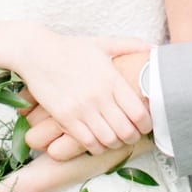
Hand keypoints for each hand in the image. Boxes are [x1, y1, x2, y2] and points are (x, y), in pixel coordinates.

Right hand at [14, 32, 151, 154]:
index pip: (139, 112)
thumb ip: (130, 46)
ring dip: (116, 143)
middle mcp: (99, 96)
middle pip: (126, 130)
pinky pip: (86, 142)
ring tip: (117, 139)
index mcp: (112, 79)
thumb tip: (154, 48)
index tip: (146, 124)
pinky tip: (99, 141)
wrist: (37, 53)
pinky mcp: (64, 118)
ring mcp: (81, 108)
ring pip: (108, 139)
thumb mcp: (103, 43)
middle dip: (134, 136)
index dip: (147, 123)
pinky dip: (97, 147)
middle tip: (133, 135)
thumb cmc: (72, 48)